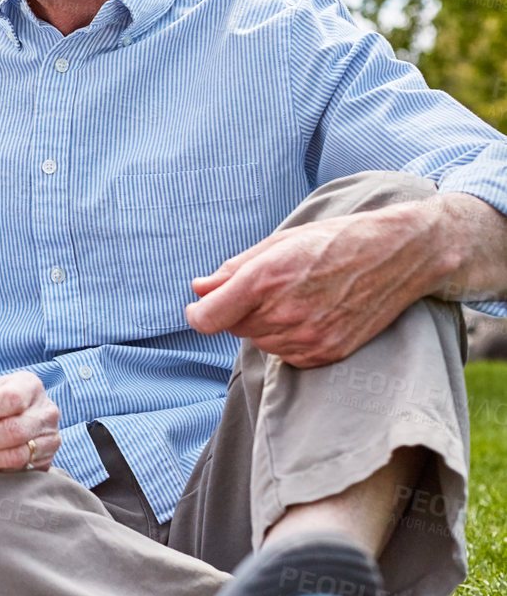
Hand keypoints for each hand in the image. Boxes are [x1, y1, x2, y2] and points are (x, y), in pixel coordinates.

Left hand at [184, 202, 448, 367]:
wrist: (398, 255)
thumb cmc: (333, 241)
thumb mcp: (278, 243)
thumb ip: (232, 270)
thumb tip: (198, 288)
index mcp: (265, 279)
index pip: (208, 318)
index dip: (199, 313)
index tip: (202, 306)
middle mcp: (284, 312)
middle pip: (234, 327)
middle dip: (240, 310)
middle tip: (272, 287)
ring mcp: (307, 337)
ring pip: (260, 342)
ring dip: (265, 325)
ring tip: (298, 297)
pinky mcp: (327, 353)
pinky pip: (286, 354)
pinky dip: (288, 339)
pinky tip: (312, 314)